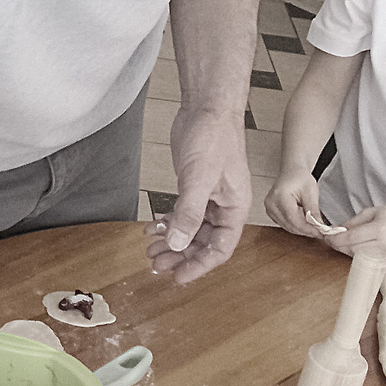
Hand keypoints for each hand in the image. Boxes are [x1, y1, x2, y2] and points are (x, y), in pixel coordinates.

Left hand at [148, 106, 250, 282]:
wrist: (207, 108)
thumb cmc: (213, 138)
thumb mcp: (199, 178)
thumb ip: (189, 213)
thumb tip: (178, 244)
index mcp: (235, 208)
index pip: (220, 249)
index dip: (199, 266)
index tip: (178, 277)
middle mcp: (224, 206)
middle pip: (204, 243)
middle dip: (181, 256)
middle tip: (156, 265)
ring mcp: (209, 197)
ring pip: (191, 230)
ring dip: (172, 242)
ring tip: (150, 251)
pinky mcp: (194, 187)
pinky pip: (182, 214)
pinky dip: (167, 223)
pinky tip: (151, 228)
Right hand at [262, 170, 325, 240]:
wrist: (292, 172)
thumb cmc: (300, 177)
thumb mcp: (311, 192)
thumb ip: (313, 211)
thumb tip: (319, 227)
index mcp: (279, 196)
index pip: (294, 219)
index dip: (308, 228)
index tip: (320, 233)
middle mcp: (271, 204)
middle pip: (290, 225)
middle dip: (306, 231)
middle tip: (320, 232)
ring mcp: (269, 209)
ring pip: (288, 227)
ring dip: (302, 229)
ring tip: (314, 228)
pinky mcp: (271, 213)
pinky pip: (285, 224)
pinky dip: (296, 226)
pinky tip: (305, 223)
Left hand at [334, 204, 385, 261]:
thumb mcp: (370, 212)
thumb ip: (353, 222)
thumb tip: (336, 231)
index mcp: (379, 229)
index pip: (352, 237)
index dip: (336, 238)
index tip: (326, 236)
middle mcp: (383, 244)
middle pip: (353, 249)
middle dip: (338, 245)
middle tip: (330, 239)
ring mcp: (385, 254)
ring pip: (357, 256)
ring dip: (345, 250)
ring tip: (340, 241)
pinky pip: (364, 258)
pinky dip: (354, 253)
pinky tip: (351, 246)